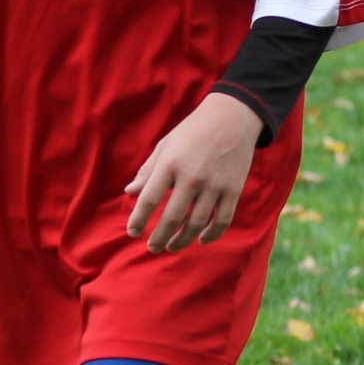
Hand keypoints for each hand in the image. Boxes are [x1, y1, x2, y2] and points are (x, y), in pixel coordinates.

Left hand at [124, 91, 260, 252]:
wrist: (233, 117)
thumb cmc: (193, 131)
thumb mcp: (166, 145)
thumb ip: (148, 170)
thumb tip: (130, 192)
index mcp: (170, 163)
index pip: (149, 199)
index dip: (138, 220)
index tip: (132, 232)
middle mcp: (192, 176)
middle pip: (172, 217)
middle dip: (159, 237)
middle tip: (152, 248)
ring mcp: (215, 184)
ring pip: (196, 223)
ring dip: (182, 240)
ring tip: (172, 247)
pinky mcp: (233, 189)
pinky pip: (222, 220)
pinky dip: (211, 234)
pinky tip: (201, 239)